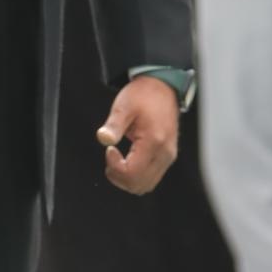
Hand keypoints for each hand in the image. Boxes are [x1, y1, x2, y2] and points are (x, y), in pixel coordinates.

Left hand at [97, 76, 180, 194]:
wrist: (163, 86)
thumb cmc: (145, 94)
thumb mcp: (124, 106)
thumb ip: (113, 125)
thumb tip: (103, 138)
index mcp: (154, 141)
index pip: (132, 172)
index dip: (114, 167)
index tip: (109, 150)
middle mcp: (165, 152)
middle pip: (139, 184)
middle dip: (119, 177)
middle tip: (111, 159)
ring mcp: (168, 155)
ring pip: (146, 185)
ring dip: (128, 179)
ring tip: (118, 161)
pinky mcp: (168, 155)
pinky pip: (152, 177)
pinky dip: (137, 175)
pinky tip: (129, 160)